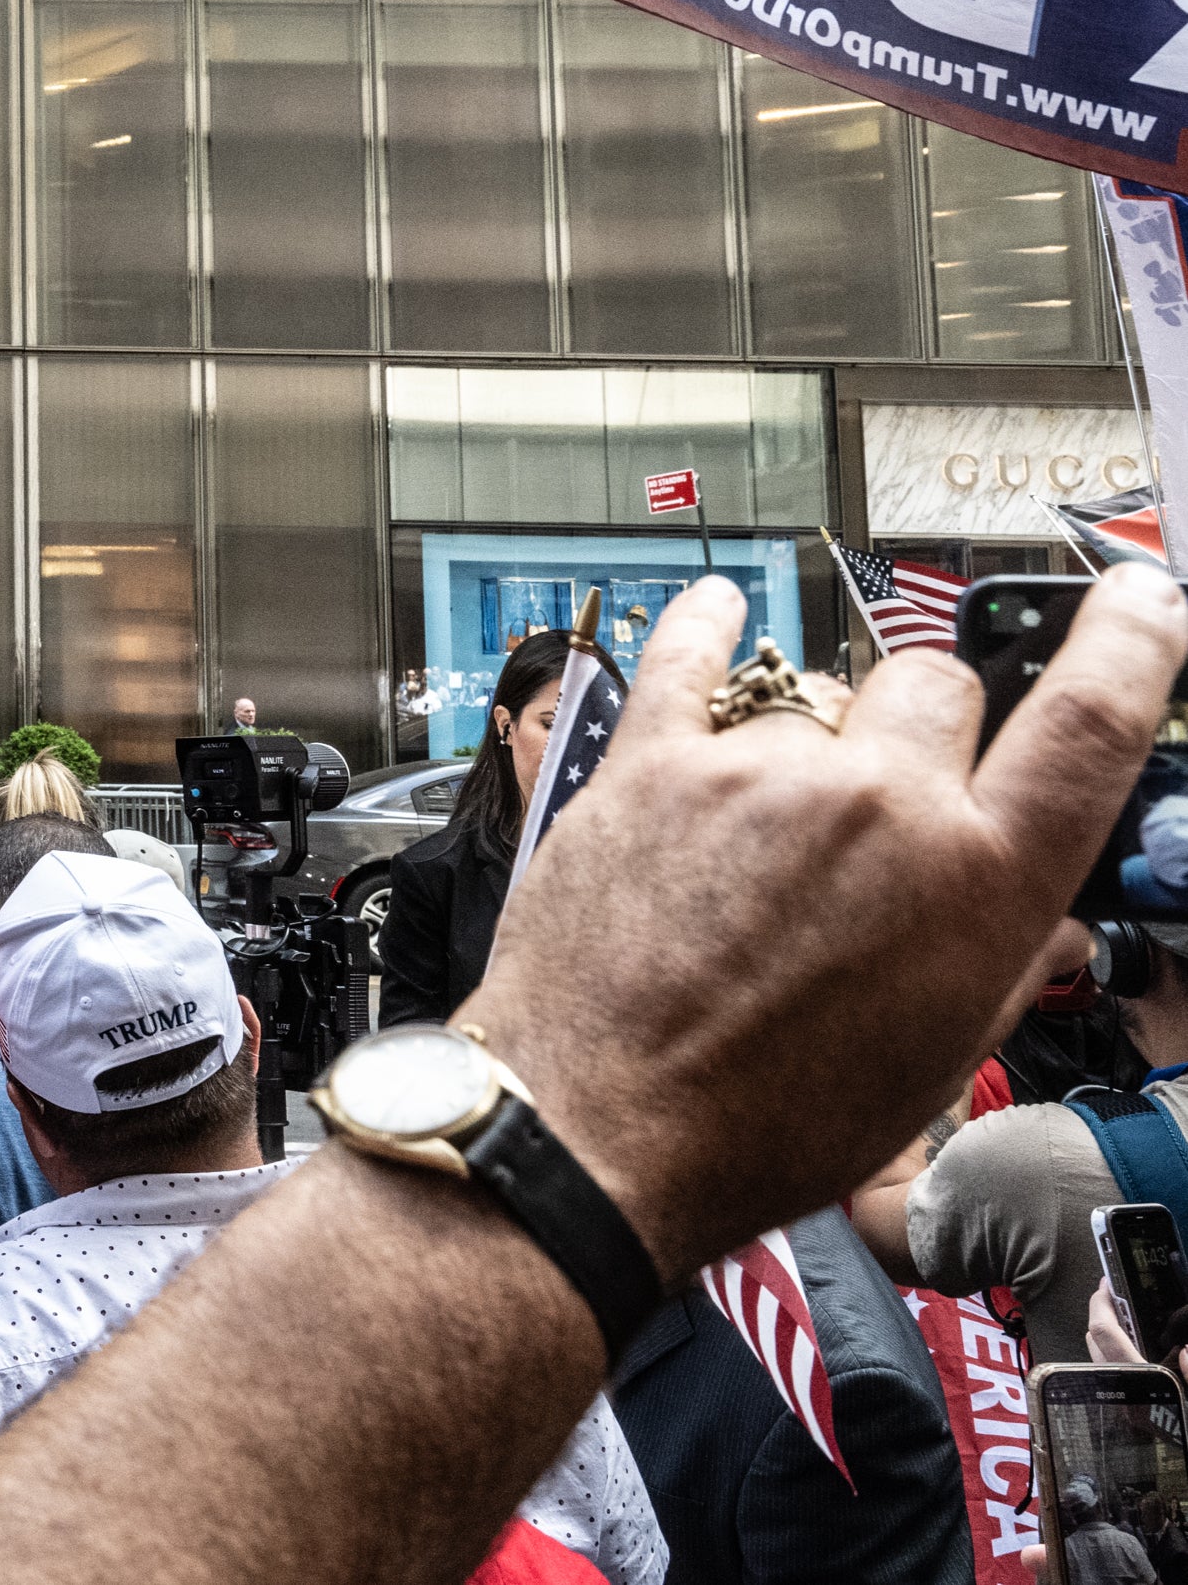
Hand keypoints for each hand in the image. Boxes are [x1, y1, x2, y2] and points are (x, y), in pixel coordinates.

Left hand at [461, 564, 1183, 1284]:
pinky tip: (721, 613)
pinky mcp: (650, 762)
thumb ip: (997, 964)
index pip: (1089, 726)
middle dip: (924, 734)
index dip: (1127, 647)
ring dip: (813, 735)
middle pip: (938, 688)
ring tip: (769, 820)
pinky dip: (708, 630)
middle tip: (880, 805)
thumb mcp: (931, 1061)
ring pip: (819, 692)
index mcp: (976, 887)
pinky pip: (690, 656)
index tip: (1137, 599)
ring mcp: (760, 772)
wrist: (599, 1132)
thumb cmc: (766, 1120)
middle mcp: (879, 807)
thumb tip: (1044, 924)